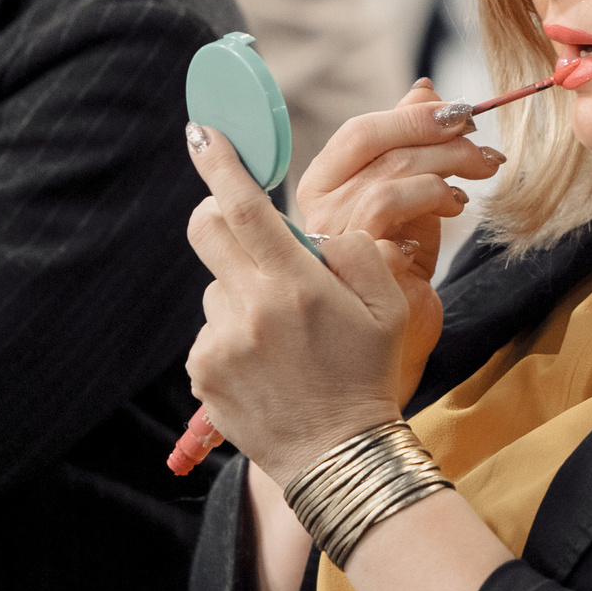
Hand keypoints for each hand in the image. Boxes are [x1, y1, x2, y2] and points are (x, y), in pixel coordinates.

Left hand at [183, 118, 446, 482]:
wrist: (341, 457)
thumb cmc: (369, 375)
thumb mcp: (390, 306)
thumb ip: (355, 252)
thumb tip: (313, 233)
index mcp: (296, 286)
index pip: (246, 208)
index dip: (220, 164)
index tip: (202, 133)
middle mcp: (250, 310)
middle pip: (208, 231)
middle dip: (222, 215)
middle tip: (251, 231)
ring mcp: (220, 344)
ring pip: (218, 285)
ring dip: (243, 291)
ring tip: (284, 336)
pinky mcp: (203, 372)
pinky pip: (212, 330)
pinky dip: (235, 335)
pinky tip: (268, 364)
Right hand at [294, 80, 504, 296]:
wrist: (404, 329)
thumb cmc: (404, 261)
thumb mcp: (411, 194)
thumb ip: (409, 142)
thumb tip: (424, 90)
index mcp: (324, 182)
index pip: (360, 132)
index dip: (413, 117)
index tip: (462, 113)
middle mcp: (320, 210)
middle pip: (379, 152)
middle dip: (441, 143)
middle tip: (484, 153)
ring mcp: (334, 242)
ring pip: (388, 185)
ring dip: (441, 177)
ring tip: (469, 189)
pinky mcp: (359, 271)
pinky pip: (394, 223)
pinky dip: (431, 209)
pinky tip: (452, 214)